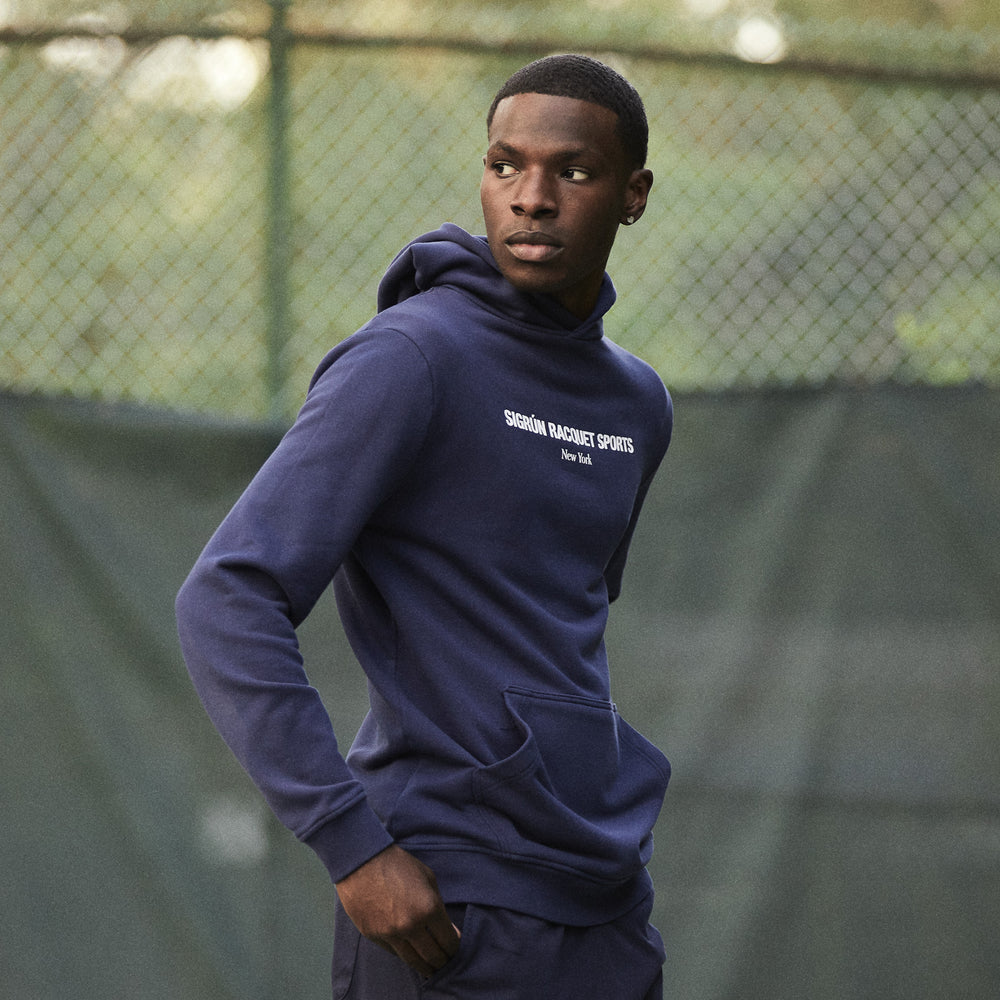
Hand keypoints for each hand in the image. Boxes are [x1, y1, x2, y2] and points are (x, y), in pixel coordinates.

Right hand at [335, 845, 460, 976]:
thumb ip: (440, 905)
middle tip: (446, 962)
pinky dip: (406, 955)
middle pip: (433, 957)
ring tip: (431, 968)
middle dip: (443, 961)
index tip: (455, 948)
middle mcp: (411, 925)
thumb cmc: (399, 864)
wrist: (362, 861)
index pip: (448, 941)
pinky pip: (395, 953)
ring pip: (413, 961)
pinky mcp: (374, 936)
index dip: (455, 948)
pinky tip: (412, 954)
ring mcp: (391, 933)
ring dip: (425, 967)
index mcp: (429, 908)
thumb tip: (450, 931)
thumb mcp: (428, 878)